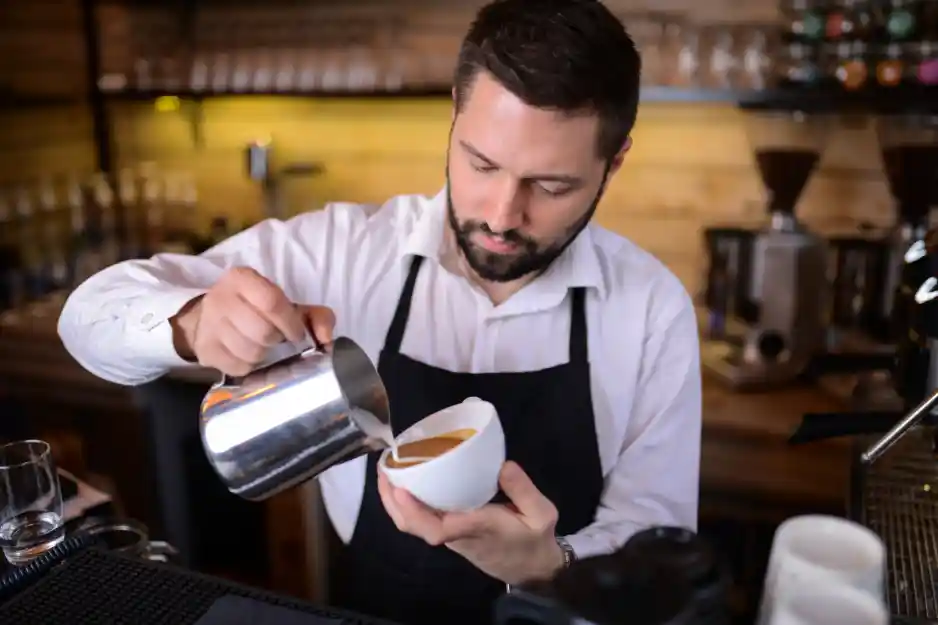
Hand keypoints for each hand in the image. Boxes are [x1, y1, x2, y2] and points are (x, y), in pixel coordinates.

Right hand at [170, 266, 335, 375]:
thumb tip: (327, 340)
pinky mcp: (204, 349)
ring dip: (263, 354)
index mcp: (242, 278)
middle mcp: (220, 298)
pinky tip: (246, 354)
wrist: (211, 317)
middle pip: (263, 331)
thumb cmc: (257, 309)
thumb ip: (317, 316)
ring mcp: (209, 325)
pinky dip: (249, 366)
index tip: (296, 334)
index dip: (290, 323)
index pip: (272, 302)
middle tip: (275, 338)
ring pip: (250, 352)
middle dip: (276, 339)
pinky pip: (238, 368)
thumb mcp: (289, 304)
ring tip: (261, 345)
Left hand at [378, 461, 564, 584]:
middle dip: (393, 502)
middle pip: (415, 527)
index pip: (439, 529)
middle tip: (384, 468)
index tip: (401, 489)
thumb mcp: (541, 514)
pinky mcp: (451, 532)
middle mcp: (457, 534)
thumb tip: (503, 465)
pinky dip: (408, 503)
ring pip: (415, 526)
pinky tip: (406, 481)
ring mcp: (451, 535)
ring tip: (388, 470)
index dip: (416, 511)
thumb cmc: (534, 540)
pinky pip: (422, 521)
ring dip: (395, 502)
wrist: (533, 570)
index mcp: (477, 529)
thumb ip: (524, 490)